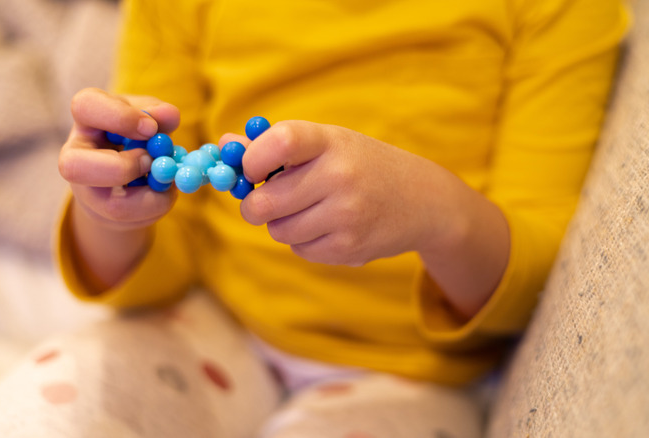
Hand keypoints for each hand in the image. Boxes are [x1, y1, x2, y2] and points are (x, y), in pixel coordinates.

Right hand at [59, 88, 180, 230]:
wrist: (129, 174)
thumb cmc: (137, 135)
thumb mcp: (149, 117)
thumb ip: (159, 114)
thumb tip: (168, 116)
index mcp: (87, 118)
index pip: (85, 106)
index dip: (121, 117)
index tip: (151, 127)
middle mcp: (75, 154)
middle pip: (75, 166)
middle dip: (124, 168)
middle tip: (151, 161)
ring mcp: (86, 190)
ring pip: (112, 206)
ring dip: (151, 195)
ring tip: (164, 179)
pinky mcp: (103, 214)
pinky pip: (135, 220)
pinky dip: (159, 205)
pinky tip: (162, 191)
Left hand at [225, 120, 466, 266]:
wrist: (423, 200)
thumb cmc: (364, 165)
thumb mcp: (329, 144)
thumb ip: (277, 146)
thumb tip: (225, 144)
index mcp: (331, 141)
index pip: (280, 143)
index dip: (252, 158)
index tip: (251, 168)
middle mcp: (340, 176)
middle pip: (264, 202)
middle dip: (255, 205)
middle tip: (265, 200)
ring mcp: (346, 215)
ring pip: (278, 230)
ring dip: (282, 224)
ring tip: (309, 210)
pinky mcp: (348, 247)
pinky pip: (299, 249)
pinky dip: (304, 241)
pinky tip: (329, 226)